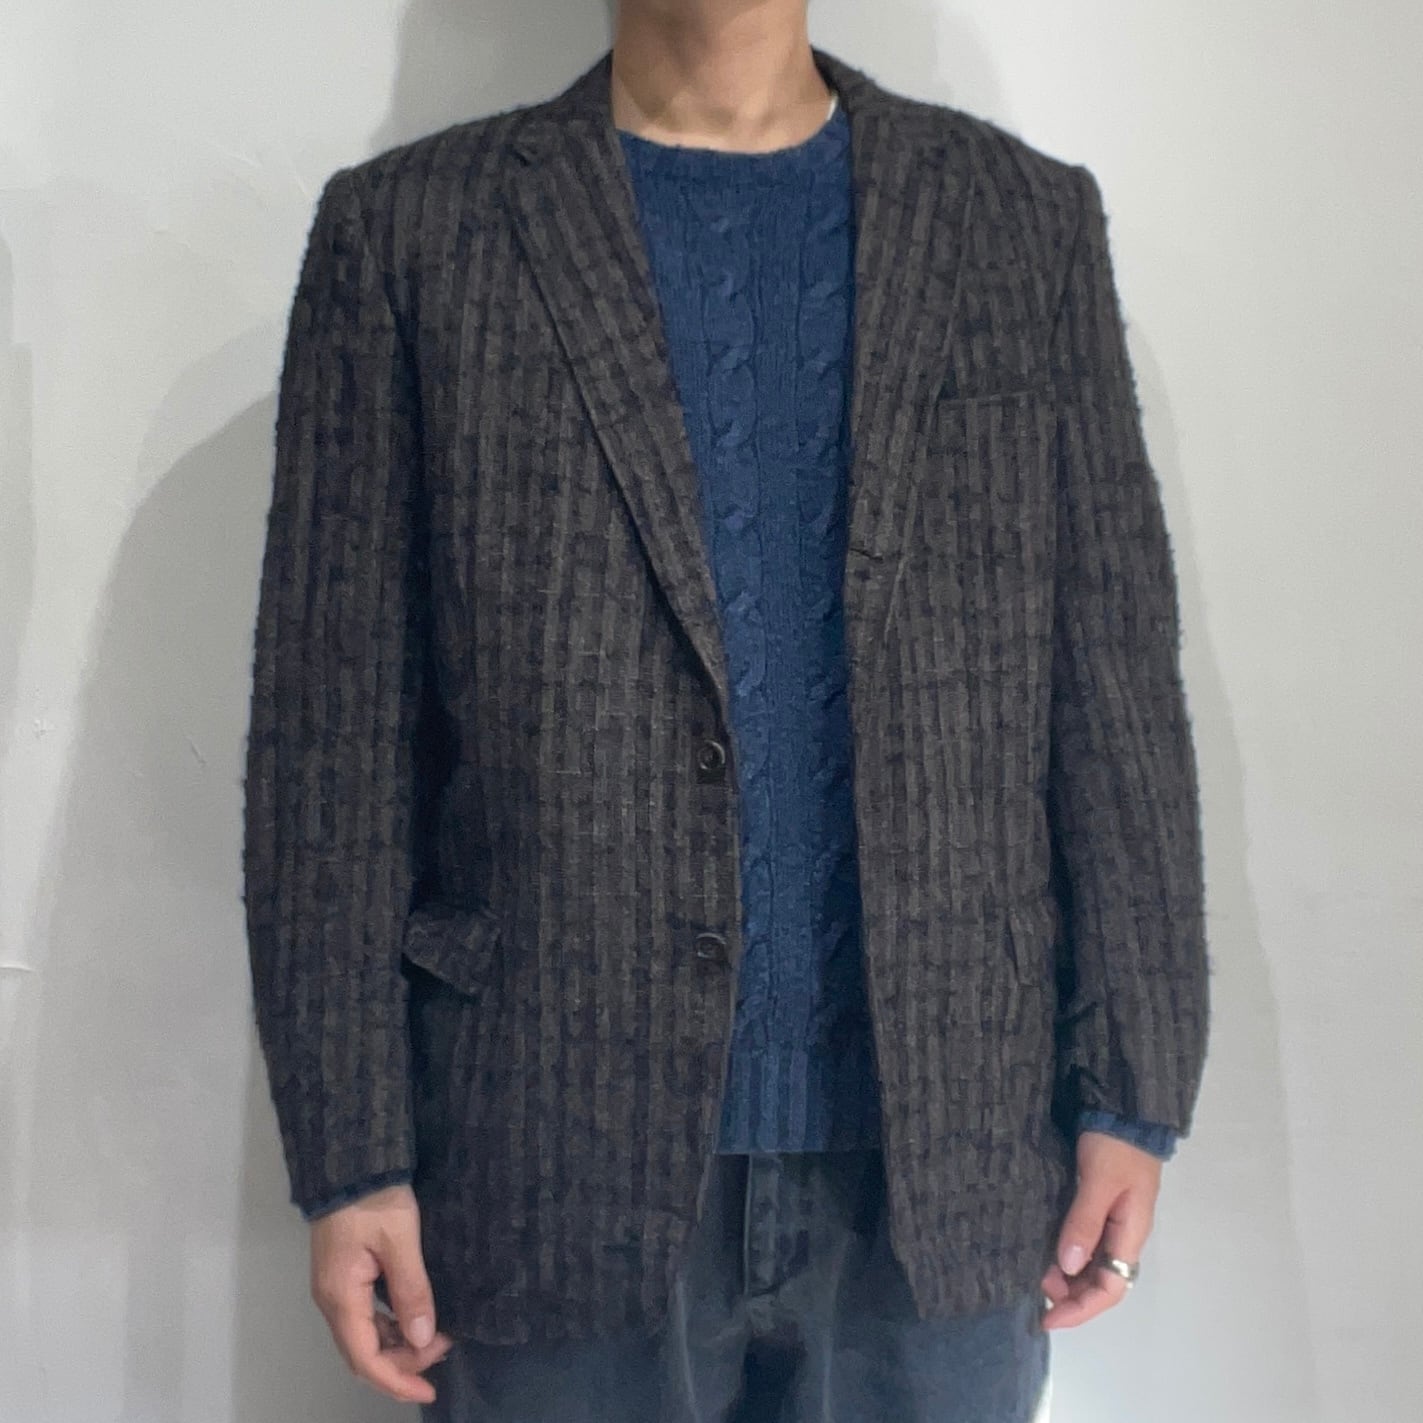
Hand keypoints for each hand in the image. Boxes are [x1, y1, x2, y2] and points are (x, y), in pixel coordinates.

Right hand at [309, 1181, 454, 1403]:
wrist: (353, 1161)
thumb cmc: (375, 1198)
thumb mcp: (400, 1240)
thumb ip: (411, 1290)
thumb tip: (424, 1339)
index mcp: (341, 1296)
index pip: (365, 1359)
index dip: (397, 1381)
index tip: (429, 1391)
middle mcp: (332, 1300)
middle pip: (363, 1353)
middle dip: (403, 1363)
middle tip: (445, 1347)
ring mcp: (336, 1288)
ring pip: (364, 1336)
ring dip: (398, 1345)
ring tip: (437, 1337)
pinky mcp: (344, 1276)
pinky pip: (365, 1317)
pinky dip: (390, 1326)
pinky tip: (415, 1319)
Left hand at [1039, 1130, 1160, 1330]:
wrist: (1124, 1109)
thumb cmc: (1115, 1145)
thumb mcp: (1099, 1181)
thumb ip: (1084, 1221)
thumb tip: (1068, 1266)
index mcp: (1130, 1234)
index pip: (1111, 1289)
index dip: (1081, 1309)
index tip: (1047, 1317)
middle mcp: (1123, 1235)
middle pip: (1101, 1282)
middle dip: (1070, 1294)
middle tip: (1033, 1289)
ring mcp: (1113, 1221)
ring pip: (1091, 1265)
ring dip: (1066, 1275)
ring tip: (1034, 1271)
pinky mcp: (1099, 1206)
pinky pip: (1085, 1243)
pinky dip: (1066, 1253)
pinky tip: (1044, 1250)